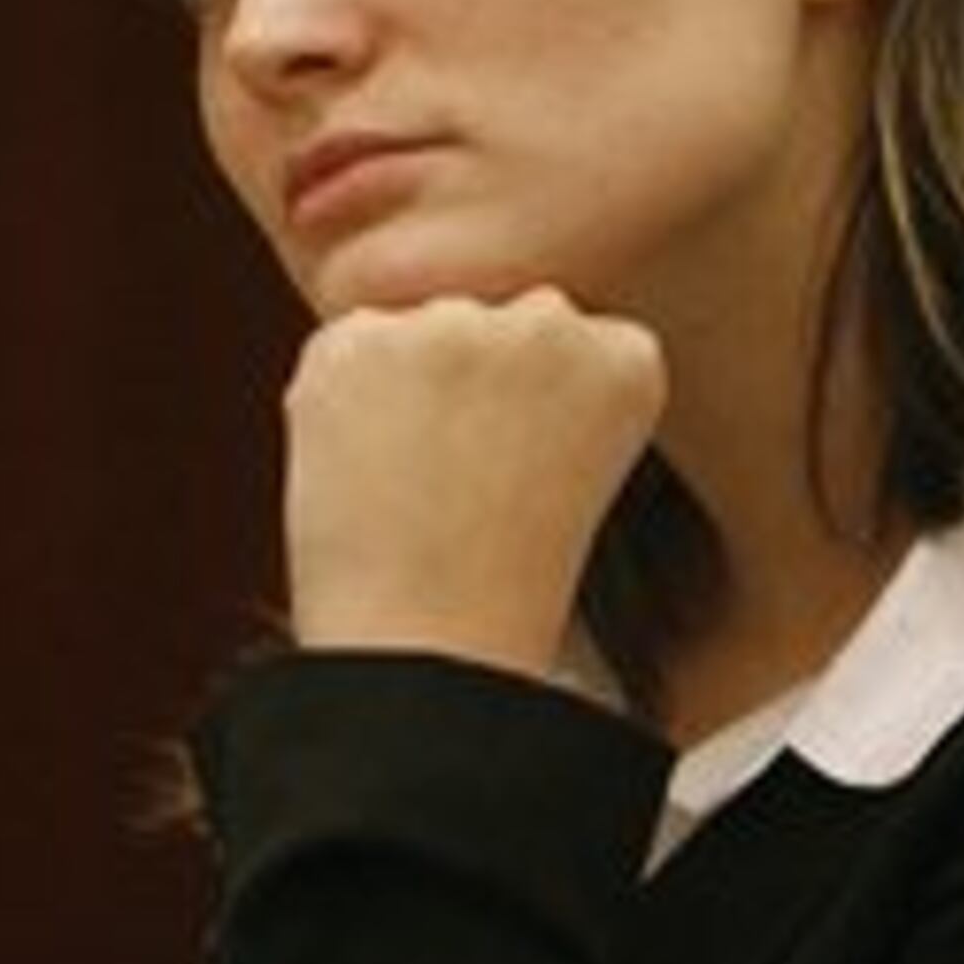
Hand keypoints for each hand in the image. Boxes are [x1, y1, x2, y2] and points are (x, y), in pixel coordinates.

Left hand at [281, 289, 667, 677]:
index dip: (524, 408)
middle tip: (455, 480)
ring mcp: (450, 325)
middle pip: (485, 322)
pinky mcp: (358, 338)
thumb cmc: (498, 585)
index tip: (520, 466)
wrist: (428, 642)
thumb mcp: (574, 469)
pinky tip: (362, 469)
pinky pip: (341, 350)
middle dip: (462, 382)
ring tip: (409, 485)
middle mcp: (548, 321)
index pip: (565, 339)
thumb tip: (471, 324)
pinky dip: (336, 401)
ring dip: (398, 386)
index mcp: (627, 358)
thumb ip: (546, 385)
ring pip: (410, 331)